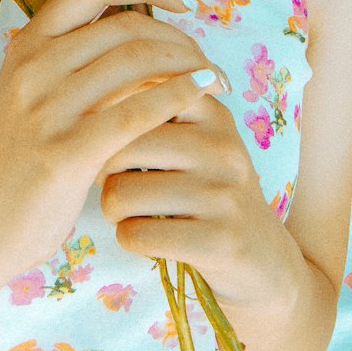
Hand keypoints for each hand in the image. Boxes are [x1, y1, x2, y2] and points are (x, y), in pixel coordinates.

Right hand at [0, 0, 230, 284]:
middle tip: (205, 59)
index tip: (179, 0)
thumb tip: (139, 24)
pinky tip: (202, 95)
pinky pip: (136, 112)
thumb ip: (74, 57)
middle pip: (127, 26)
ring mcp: (46, 109)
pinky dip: (179, 95)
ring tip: (215, 80)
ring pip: (138, 62)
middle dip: (179, 38)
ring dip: (189, 65)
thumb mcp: (34, 92)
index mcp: (28, 44)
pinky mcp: (66, 152)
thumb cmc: (22, 156)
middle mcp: (34, 66)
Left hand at [97, 89, 287, 307]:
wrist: (263, 259)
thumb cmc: (206, 190)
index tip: (108, 137)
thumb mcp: (194, 139)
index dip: (107, 120)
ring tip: (130, 212)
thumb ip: (152, 107)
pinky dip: (129, 238)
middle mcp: (222, 145)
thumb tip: (88, 91)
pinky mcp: (220, 240)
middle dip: (102, 169)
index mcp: (211, 110)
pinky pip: (137, 234)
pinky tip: (147, 236)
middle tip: (115, 183)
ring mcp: (224, 193)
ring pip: (122, 192)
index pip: (137, 96)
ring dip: (112, 209)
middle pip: (120, 144)